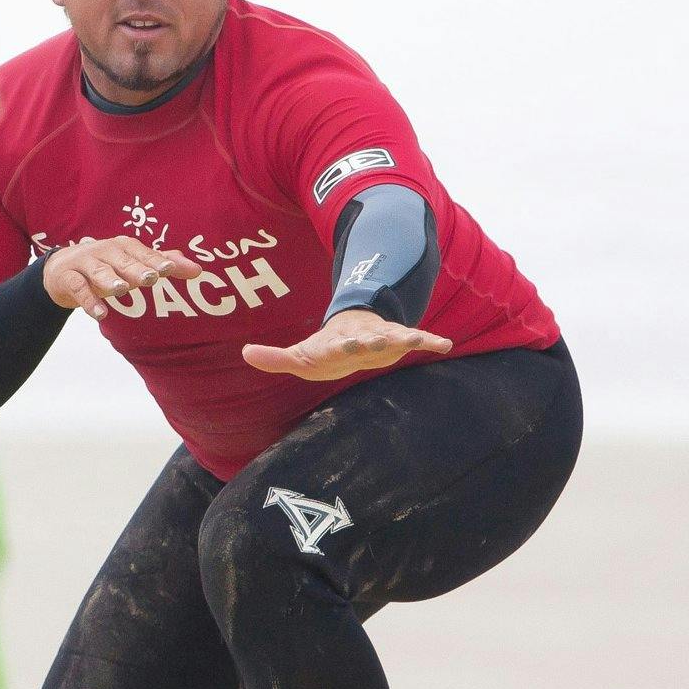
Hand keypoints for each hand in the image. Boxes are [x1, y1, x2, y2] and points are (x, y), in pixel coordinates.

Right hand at [40, 238, 208, 319]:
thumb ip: (163, 264)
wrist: (62, 269)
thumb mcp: (133, 264)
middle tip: (151, 278)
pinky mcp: (69, 278)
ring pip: (100, 271)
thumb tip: (197, 269)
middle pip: (123, 261)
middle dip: (137, 269)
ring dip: (110, 279)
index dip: (156, 261)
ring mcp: (86, 263)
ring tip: (122, 289)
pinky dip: (89, 301)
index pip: (144, 254)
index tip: (171, 268)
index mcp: (125, 247)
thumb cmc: (107, 266)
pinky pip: (79, 289)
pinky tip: (100, 315)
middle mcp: (106, 251)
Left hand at [241, 307, 453, 380]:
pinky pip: (416, 340)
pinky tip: (445, 344)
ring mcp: (381, 338)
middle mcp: (361, 339)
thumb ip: (274, 357)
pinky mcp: (396, 341)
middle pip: (367, 341)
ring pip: (394, 338)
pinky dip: (429, 341)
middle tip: (379, 341)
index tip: (346, 344)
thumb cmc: (324, 349)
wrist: (352, 330)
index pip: (338, 346)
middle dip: (372, 342)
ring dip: (405, 338)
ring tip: (419, 339)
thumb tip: (244, 354)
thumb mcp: (298, 356)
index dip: (342, 345)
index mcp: (337, 344)